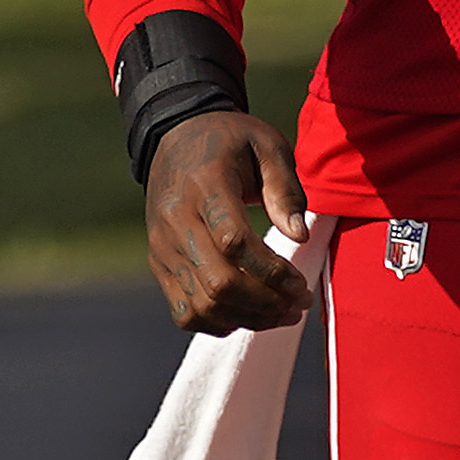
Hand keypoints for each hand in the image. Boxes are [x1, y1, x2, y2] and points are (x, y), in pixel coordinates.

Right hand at [143, 110, 310, 333]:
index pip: (233, 241)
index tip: (301, 284)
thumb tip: (299, 237)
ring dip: (247, 318)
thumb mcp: (266, 145)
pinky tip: (248, 313)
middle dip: (265, 303)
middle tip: (298, 304)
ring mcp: (163, 247)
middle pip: (218, 283)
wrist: (174, 136)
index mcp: (204, 186)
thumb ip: (285, 189)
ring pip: (202, 305)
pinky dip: (218, 322)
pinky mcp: (159, 264)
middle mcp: (176, 221)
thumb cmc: (230, 141)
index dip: (271, 271)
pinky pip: (184, 312)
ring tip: (282, 313)